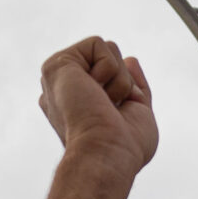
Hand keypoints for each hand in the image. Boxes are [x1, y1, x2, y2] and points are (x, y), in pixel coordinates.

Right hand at [38, 38, 156, 178]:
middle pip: (114, 64)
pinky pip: (99, 44)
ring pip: (109, 51)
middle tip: (110, 112)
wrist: (107, 154)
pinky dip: (109, 69)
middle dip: (125, 84)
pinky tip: (94, 93)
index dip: (128, 96)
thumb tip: (130, 59)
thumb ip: (135, 88)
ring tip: (102, 103)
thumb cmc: (125, 148)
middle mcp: (66, 90)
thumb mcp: (139, 115)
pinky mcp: (58, 64)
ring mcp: (60, 78)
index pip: (114, 81)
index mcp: (79, 104)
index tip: (117, 122)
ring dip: (119, 80)